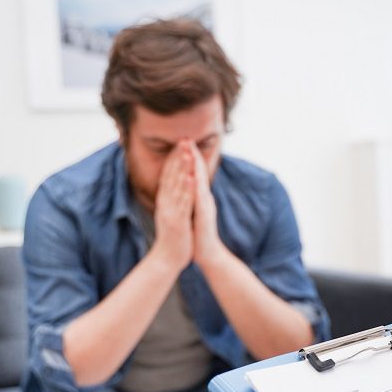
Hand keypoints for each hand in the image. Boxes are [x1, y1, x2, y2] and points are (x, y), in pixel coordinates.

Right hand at [151, 141, 195, 273]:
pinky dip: (186, 190)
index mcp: (165, 202)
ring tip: (187, 153)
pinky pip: (182, 203)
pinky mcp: (177, 222)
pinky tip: (191, 178)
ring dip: (181, 169)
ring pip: (176, 187)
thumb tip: (173, 189)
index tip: (180, 144)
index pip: (168, 176)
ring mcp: (170, 212)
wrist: (167, 259)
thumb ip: (172, 201)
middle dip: (177, 158)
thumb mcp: (171, 215)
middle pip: (170, 177)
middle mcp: (165, 204)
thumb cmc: (172, 238)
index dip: (174, 159)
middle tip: (183, 140)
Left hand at [189, 141, 226, 267]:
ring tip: (191, 150)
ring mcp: (206, 206)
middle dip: (193, 155)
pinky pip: (200, 198)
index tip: (183, 143)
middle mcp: (205, 198)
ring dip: (196, 166)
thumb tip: (189, 188)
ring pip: (201, 182)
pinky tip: (194, 176)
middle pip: (199, 172)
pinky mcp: (204, 215)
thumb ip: (193, 199)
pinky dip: (197, 186)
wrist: (208, 253)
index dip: (189, 158)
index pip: (195, 173)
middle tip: (187, 138)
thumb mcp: (194, 212)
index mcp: (200, 197)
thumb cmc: (199, 234)